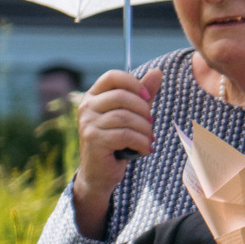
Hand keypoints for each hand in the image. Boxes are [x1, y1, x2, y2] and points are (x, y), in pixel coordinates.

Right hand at [71, 67, 160, 234]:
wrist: (100, 172)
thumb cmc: (118, 139)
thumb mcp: (133, 114)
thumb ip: (143, 94)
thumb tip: (158, 71)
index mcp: (94, 96)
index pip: (113, 76)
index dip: (134, 83)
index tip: (148, 97)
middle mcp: (87, 107)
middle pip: (121, 96)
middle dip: (143, 110)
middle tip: (150, 123)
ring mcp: (87, 123)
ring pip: (125, 117)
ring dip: (145, 129)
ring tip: (148, 138)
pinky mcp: (93, 140)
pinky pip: (125, 135)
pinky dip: (141, 142)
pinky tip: (145, 149)